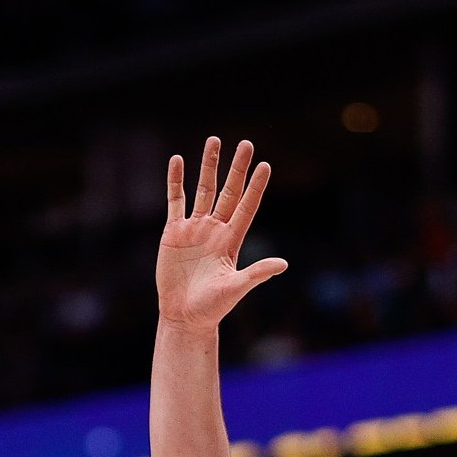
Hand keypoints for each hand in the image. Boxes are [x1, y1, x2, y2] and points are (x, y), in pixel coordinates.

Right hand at [156, 137, 287, 329]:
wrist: (184, 316)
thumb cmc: (212, 307)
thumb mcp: (235, 289)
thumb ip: (256, 274)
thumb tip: (283, 264)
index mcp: (232, 240)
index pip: (247, 206)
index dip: (256, 186)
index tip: (265, 165)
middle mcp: (215, 229)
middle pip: (228, 191)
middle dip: (236, 168)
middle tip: (246, 144)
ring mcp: (195, 229)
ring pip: (203, 190)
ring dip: (208, 166)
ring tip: (213, 141)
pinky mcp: (174, 232)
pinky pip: (175, 201)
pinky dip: (175, 181)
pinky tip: (177, 160)